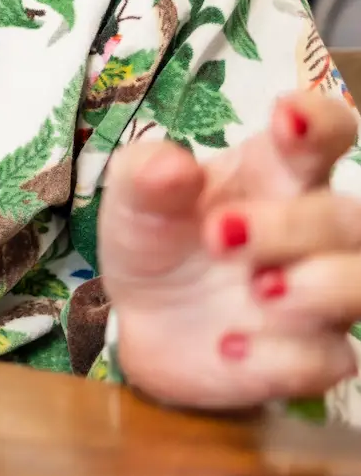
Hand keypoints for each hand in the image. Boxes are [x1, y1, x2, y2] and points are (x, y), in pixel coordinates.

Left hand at [100, 93, 360, 408]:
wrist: (143, 321)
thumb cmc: (159, 239)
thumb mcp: (135, 200)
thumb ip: (147, 174)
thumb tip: (170, 165)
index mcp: (279, 173)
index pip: (328, 133)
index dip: (320, 121)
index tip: (289, 116)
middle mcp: (317, 233)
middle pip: (349, 218)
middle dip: (295, 225)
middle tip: (222, 234)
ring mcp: (323, 298)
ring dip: (321, 286)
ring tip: (259, 289)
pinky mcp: (311, 358)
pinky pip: (326, 359)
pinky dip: (282, 356)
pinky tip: (229, 348)